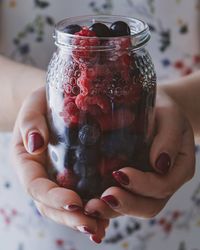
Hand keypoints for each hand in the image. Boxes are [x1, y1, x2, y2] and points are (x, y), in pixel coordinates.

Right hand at [12, 87, 107, 243]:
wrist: (54, 102)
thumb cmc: (42, 103)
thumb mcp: (34, 106)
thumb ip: (31, 123)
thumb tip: (36, 144)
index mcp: (27, 162)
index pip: (36, 186)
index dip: (53, 197)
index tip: (74, 202)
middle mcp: (42, 175)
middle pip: (50, 205)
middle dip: (70, 217)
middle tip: (92, 225)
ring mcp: (57, 179)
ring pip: (66, 207)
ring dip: (83, 220)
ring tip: (101, 228)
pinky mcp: (74, 176)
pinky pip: (81, 196)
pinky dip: (91, 211)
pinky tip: (106, 218)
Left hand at [84, 89, 195, 218]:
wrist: (156, 110)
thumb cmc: (164, 112)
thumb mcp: (171, 117)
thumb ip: (168, 139)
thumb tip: (159, 164)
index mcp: (178, 168)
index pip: (163, 185)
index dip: (142, 185)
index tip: (120, 173)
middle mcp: (164, 182)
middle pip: (149, 205)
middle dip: (126, 203)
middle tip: (104, 196)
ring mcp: (147, 186)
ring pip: (134, 208)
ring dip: (113, 209)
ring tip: (92, 205)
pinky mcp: (132, 184)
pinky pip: (122, 198)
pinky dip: (107, 204)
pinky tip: (90, 200)